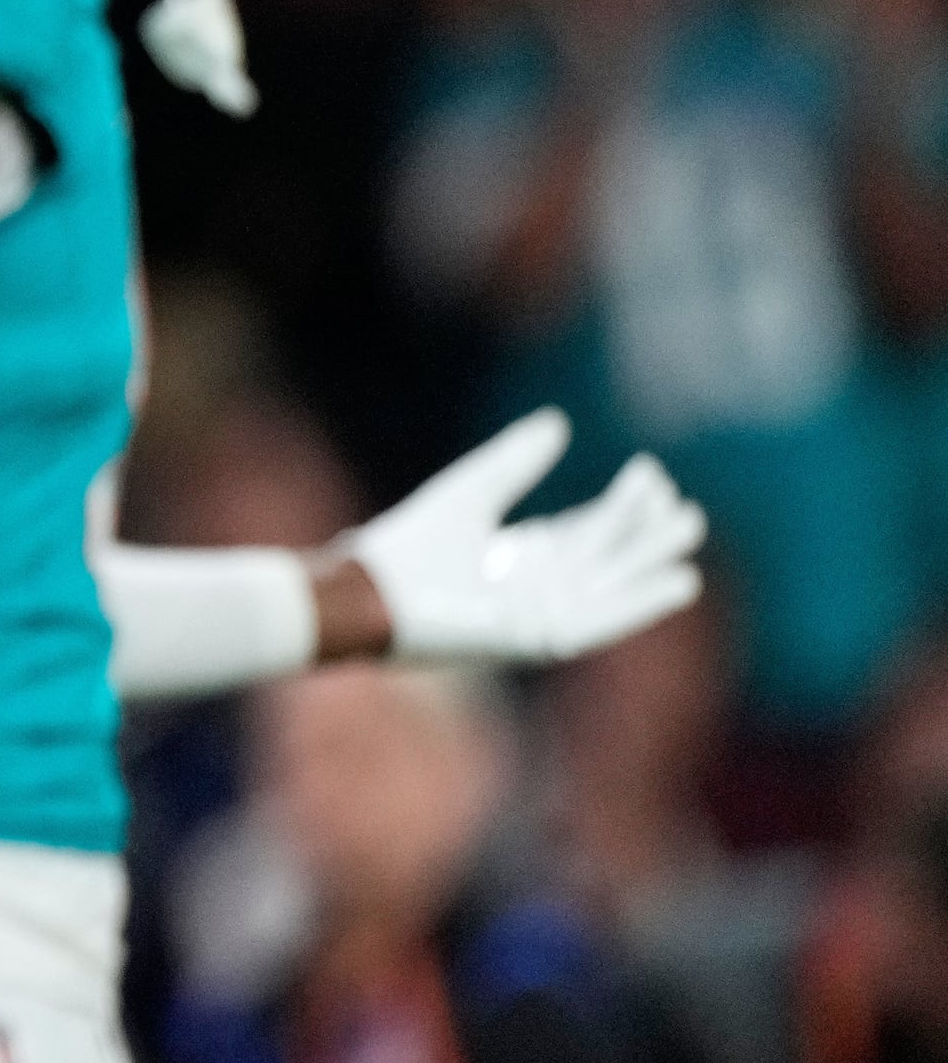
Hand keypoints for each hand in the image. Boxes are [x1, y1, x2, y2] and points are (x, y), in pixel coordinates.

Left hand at [344, 408, 705, 663]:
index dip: (622, 508)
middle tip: (688, 510)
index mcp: (521, 558)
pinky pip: (604, 621)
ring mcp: (541, 615)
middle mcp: (538, 589)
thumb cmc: (410, 545)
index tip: (651, 476)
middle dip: (646, 537)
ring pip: (612, 587)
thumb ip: (516, 460)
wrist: (371, 593)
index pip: (586, 533)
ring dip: (652, 566)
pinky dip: (641, 602)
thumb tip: (558, 423)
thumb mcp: (473, 492)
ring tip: (691, 539)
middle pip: (606, 560)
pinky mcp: (539, 639)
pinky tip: (679, 580)